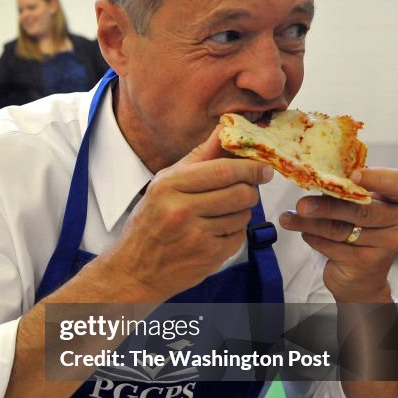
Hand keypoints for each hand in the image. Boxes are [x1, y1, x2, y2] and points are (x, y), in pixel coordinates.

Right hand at [102, 126, 273, 300]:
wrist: (134, 270)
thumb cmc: (149, 223)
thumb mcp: (164, 184)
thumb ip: (198, 157)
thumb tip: (226, 127)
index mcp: (169, 186)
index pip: (223, 170)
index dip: (250, 167)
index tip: (263, 167)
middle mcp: (181, 210)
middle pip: (240, 192)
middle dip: (250, 189)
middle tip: (247, 189)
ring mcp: (196, 236)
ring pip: (243, 215)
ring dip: (241, 211)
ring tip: (221, 213)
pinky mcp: (208, 256)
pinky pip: (239, 236)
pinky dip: (234, 232)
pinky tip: (216, 232)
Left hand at [279, 168, 397, 301]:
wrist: (362, 277)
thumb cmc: (357, 229)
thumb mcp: (357, 205)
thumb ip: (345, 190)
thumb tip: (314, 175)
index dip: (378, 178)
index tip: (352, 176)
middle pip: (362, 210)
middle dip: (327, 206)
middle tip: (301, 205)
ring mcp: (386, 245)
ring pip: (342, 229)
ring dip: (310, 223)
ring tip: (287, 219)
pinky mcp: (366, 264)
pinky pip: (333, 247)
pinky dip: (314, 239)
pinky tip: (305, 234)